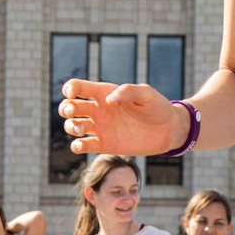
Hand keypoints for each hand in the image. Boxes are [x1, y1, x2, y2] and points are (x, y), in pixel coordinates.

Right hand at [60, 80, 183, 157]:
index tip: (72, 93)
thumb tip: (109, 100)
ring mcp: (100, 128)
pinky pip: (84, 145)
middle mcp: (98, 110)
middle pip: (70, 107)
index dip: (69, 89)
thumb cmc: (157, 107)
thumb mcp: (146, 93)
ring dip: (70, 127)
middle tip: (73, 112)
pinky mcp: (104, 144)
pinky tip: (81, 145)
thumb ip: (128, 91)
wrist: (168, 129)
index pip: (78, 88)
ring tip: (80, 129)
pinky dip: (76, 146)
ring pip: (73, 126)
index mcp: (104, 93)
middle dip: (66, 109)